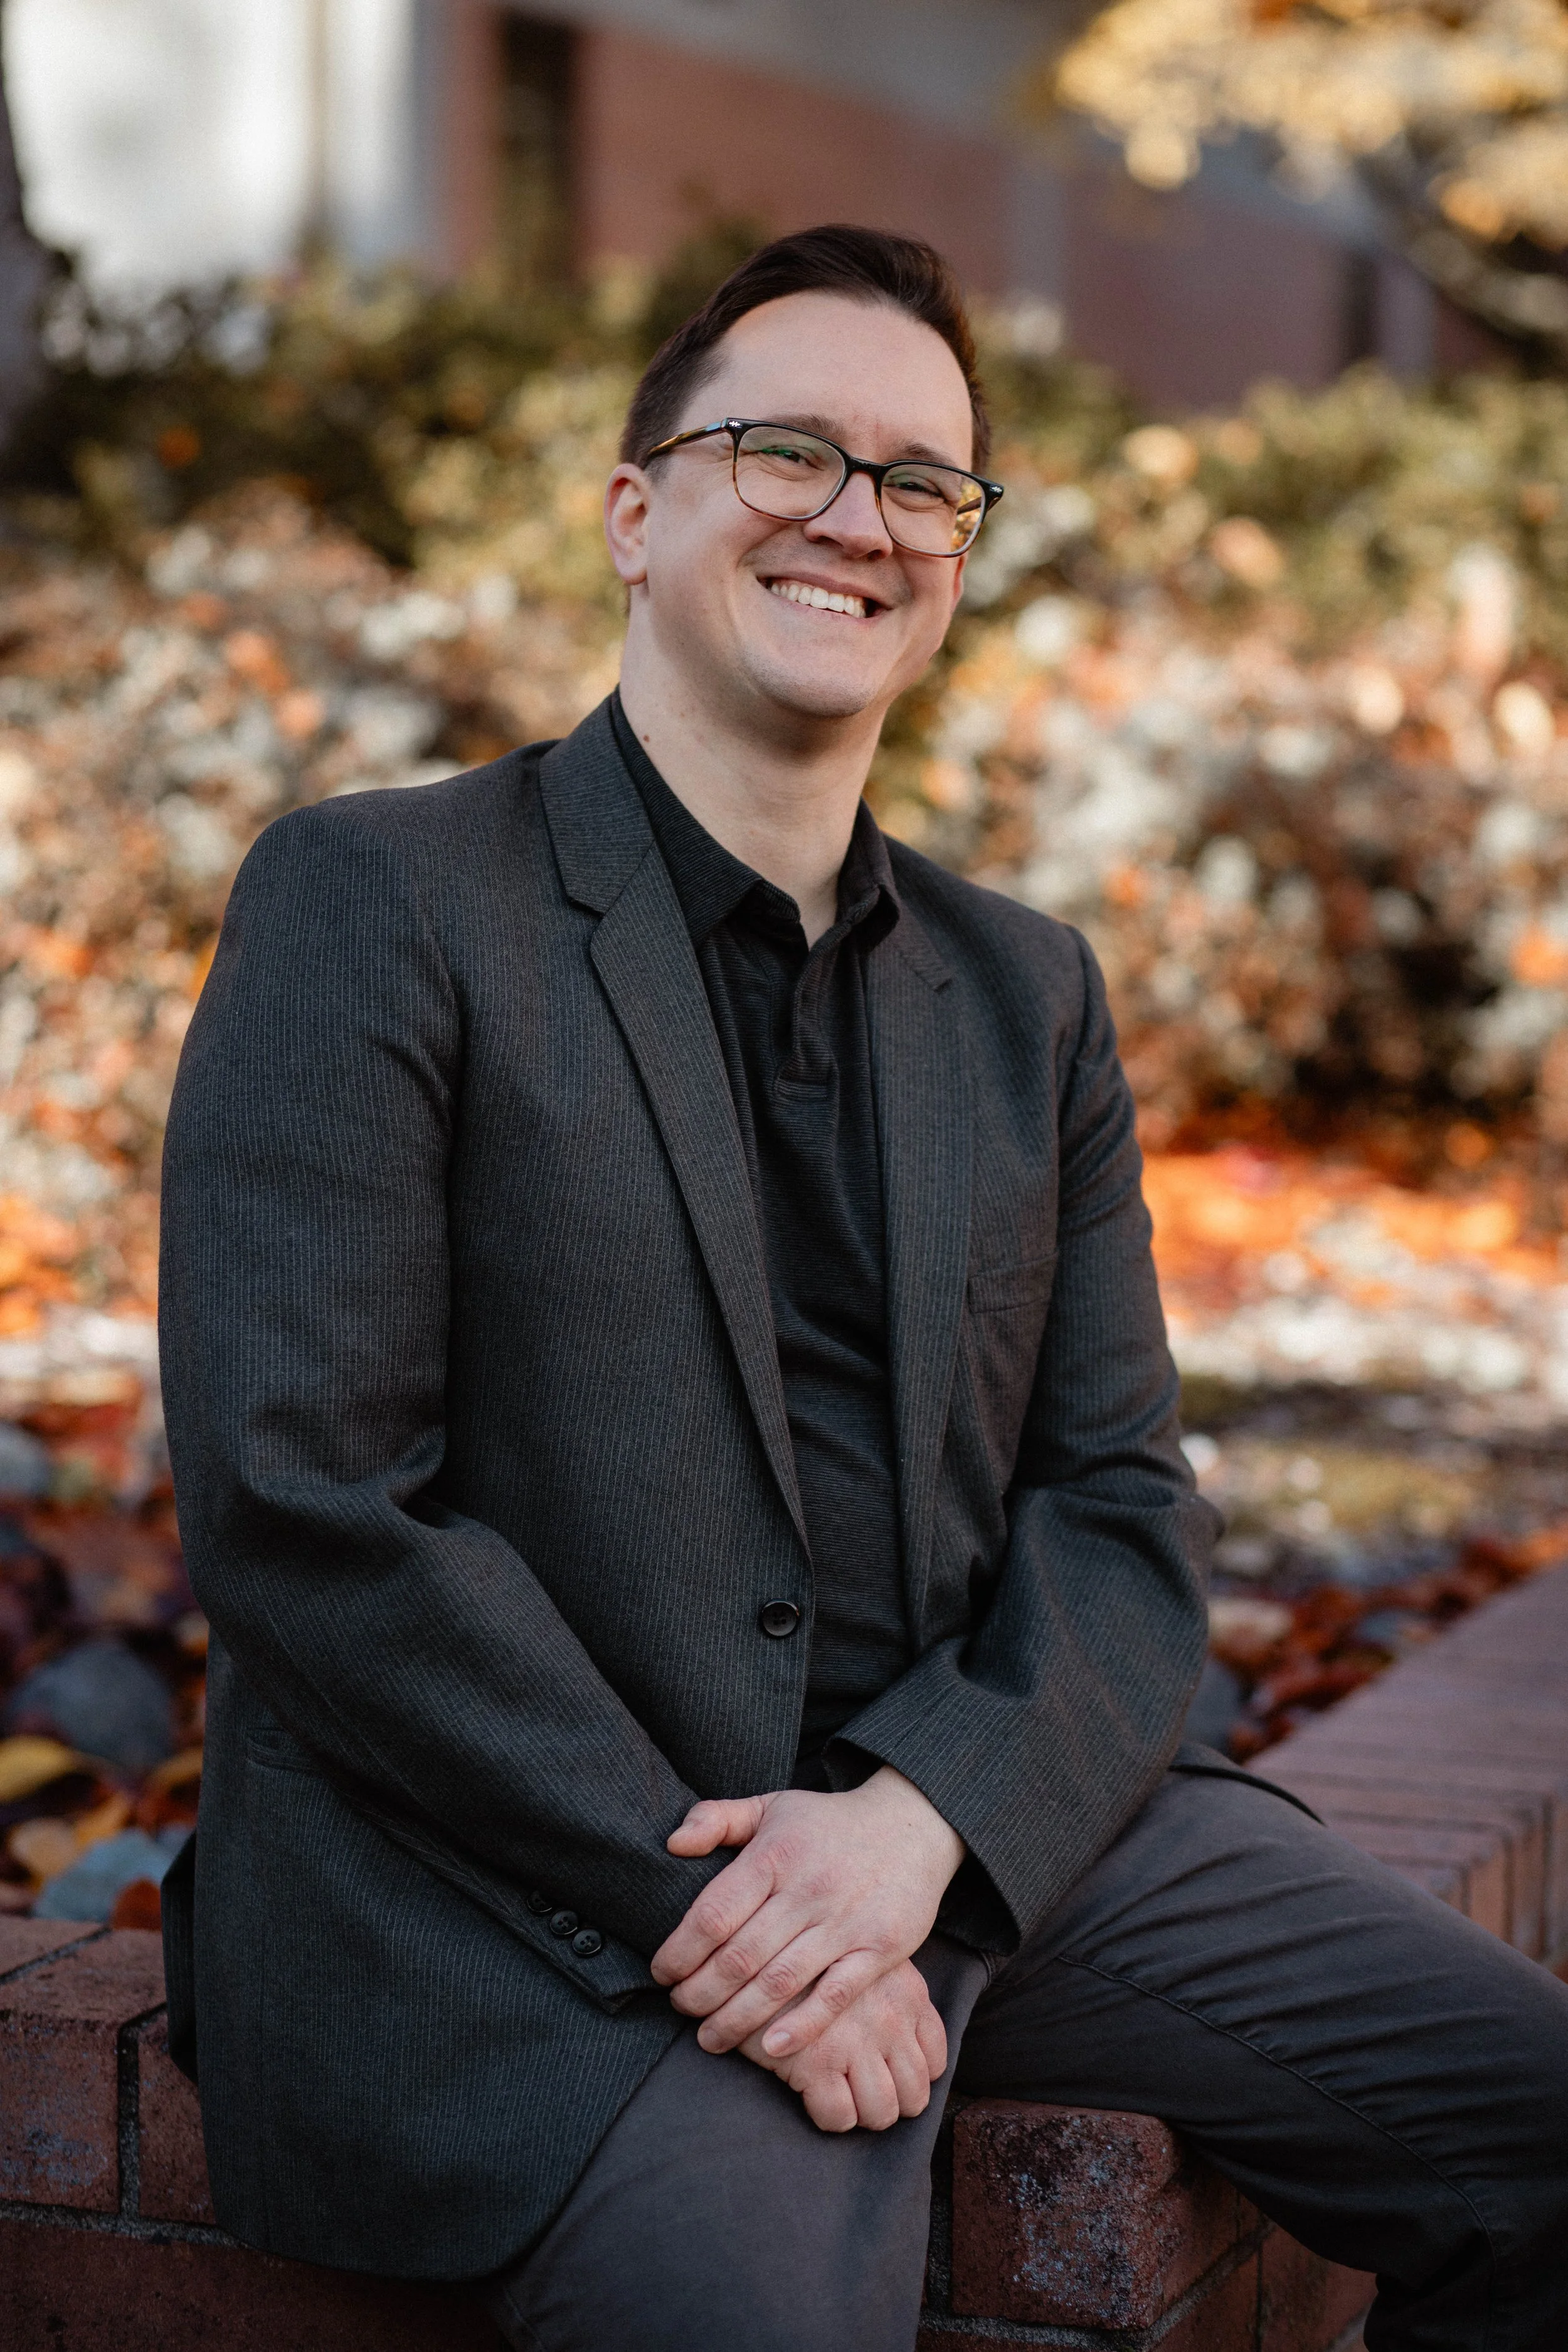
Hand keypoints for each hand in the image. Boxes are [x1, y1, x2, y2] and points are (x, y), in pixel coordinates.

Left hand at [650, 1766, 963, 2057]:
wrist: (912, 1826)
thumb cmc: (827, 1824)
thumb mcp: (771, 1805)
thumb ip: (716, 1818)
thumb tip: (672, 1844)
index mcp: (775, 1854)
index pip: (713, 1913)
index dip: (680, 1951)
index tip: (662, 1972)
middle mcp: (808, 1888)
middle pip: (739, 1957)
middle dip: (700, 1993)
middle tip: (679, 2009)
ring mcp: (845, 1921)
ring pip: (779, 1983)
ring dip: (736, 2019)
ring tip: (709, 2038)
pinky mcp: (879, 1948)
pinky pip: (834, 1996)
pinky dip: (801, 2027)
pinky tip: (770, 2049)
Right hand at [739, 1960, 948, 2132]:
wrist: (755, 1945)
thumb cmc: (810, 1951)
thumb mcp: (864, 1955)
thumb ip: (888, 1990)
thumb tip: (898, 2037)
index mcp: (908, 1992)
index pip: (934, 2061)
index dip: (911, 2078)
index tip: (887, 2077)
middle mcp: (891, 2020)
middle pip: (913, 2095)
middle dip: (890, 2103)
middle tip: (863, 2095)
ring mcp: (855, 2043)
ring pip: (881, 2112)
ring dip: (862, 2114)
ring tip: (840, 2098)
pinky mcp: (816, 2062)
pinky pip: (839, 2116)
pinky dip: (830, 2115)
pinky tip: (813, 2094)